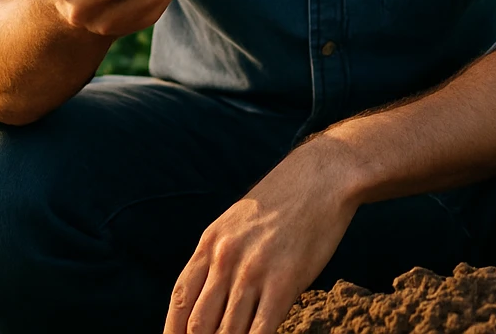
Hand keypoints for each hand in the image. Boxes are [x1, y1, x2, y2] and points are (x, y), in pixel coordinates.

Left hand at [163, 138, 361, 333]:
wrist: (322, 177)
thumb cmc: (282, 201)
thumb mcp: (237, 222)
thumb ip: (219, 257)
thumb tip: (210, 298)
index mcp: (210, 243)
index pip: (180, 301)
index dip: (173, 332)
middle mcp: (225, 259)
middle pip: (199, 325)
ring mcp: (254, 272)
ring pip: (228, 333)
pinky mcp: (284, 282)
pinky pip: (261, 331)